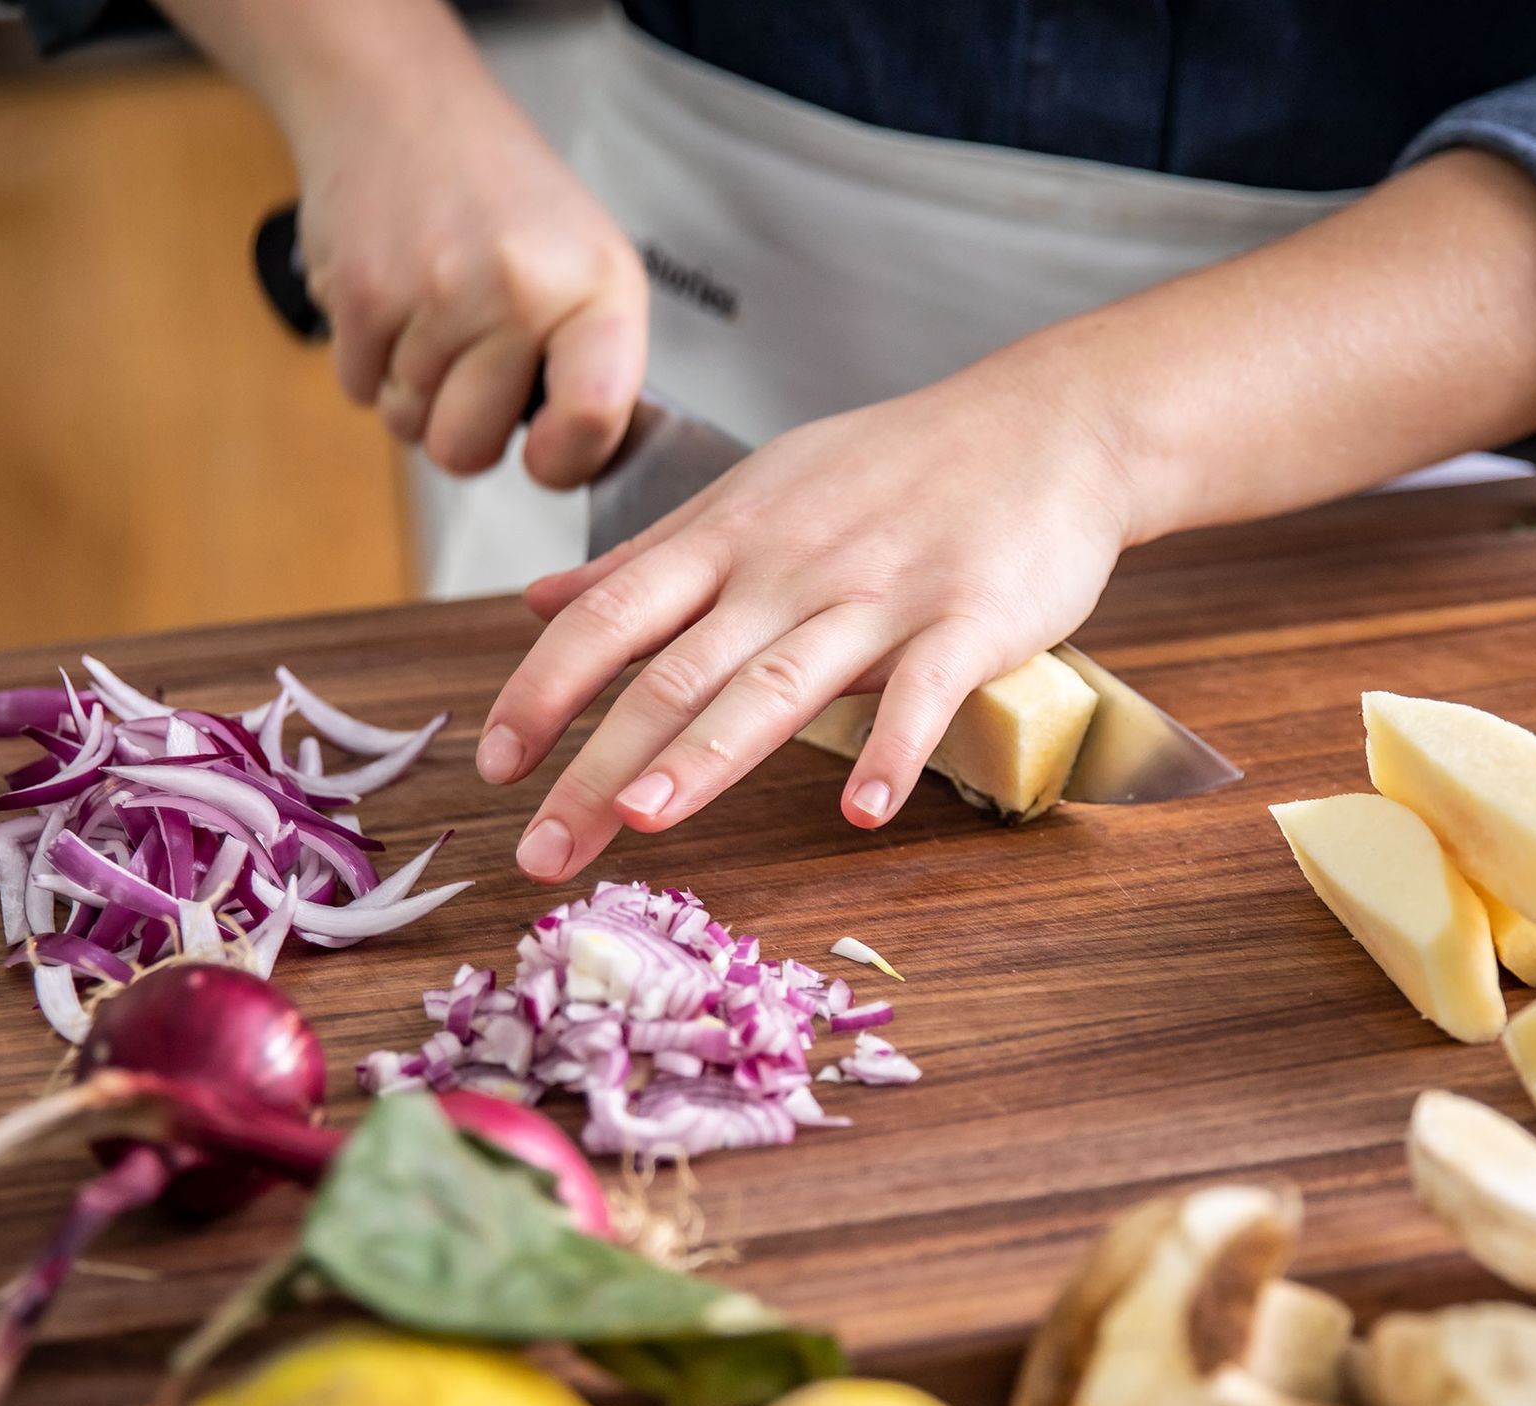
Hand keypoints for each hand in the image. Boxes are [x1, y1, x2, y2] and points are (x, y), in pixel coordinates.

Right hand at [291, 70, 647, 486]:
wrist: (400, 104)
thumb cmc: (505, 199)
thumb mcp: (590, 268)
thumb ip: (594, 368)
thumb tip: (573, 460)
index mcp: (596, 290)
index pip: (593, 418)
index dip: (564, 462)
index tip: (547, 454)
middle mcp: (518, 293)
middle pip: (470, 449)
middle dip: (465, 429)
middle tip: (475, 366)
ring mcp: (435, 295)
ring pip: (409, 424)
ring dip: (416, 390)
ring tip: (437, 316)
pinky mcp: (361, 295)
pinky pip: (361, 390)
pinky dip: (373, 362)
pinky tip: (398, 302)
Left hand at [476, 351, 1140, 881]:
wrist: (1041, 426)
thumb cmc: (892, 468)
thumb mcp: (754, 491)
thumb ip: (649, 556)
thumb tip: (540, 600)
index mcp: (729, 538)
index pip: (612, 616)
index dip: (546, 688)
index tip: (494, 761)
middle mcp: (787, 568)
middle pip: (675, 672)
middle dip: (598, 763)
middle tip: (541, 849)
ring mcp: (877, 595)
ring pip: (778, 681)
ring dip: (708, 754)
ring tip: (645, 819)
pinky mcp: (966, 618)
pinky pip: (924, 691)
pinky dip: (894, 750)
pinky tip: (863, 813)